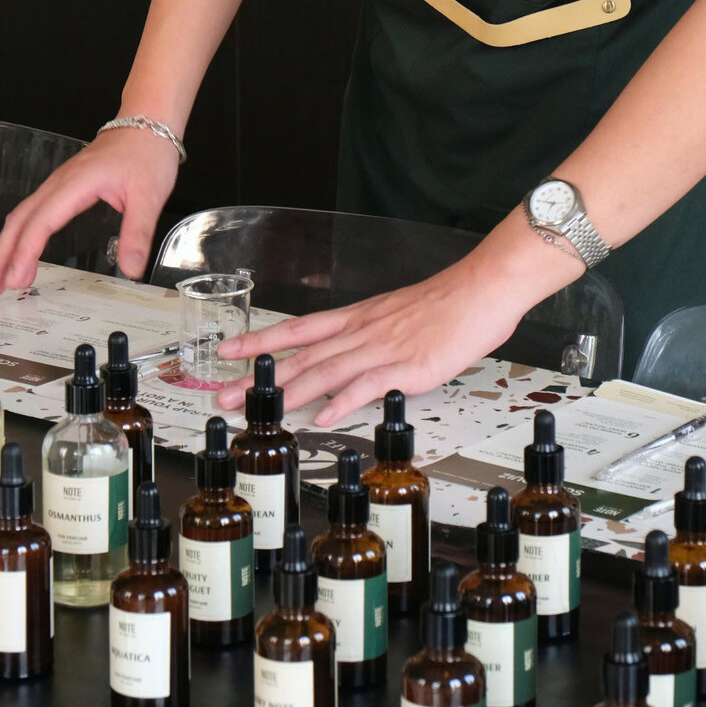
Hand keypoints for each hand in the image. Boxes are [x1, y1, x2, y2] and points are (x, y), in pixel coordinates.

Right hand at [0, 124, 180, 296]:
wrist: (147, 123)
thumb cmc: (145, 152)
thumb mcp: (150, 195)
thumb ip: (138, 233)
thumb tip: (131, 268)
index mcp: (76, 184)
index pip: (41, 223)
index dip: (25, 253)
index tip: (16, 279)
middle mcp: (60, 183)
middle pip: (19, 222)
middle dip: (0, 258)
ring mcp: (58, 184)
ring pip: (21, 218)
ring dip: (5, 249)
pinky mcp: (63, 187)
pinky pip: (32, 213)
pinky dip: (19, 236)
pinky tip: (19, 252)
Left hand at [213, 252, 529, 426]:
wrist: (481, 290)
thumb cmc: (447, 303)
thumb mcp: (398, 314)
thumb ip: (373, 335)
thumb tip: (353, 355)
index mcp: (359, 318)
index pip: (299, 329)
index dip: (262, 341)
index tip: (229, 351)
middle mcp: (362, 331)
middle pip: (302, 355)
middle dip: (261, 376)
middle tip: (224, 393)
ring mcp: (383, 348)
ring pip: (325, 371)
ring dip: (287, 392)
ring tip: (258, 409)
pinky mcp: (407, 366)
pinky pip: (368, 384)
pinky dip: (343, 401)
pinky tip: (323, 416)